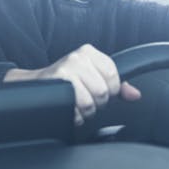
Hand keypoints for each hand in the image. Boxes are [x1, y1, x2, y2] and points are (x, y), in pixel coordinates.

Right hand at [4, 44, 141, 124]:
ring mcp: (66, 69)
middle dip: (96, 102)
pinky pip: (76, 108)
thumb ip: (117, 85)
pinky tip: (68, 108)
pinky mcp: (57, 83)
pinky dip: (74, 115)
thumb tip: (135, 95)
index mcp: (89, 52)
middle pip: (103, 92)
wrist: (33, 86)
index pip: (114, 76)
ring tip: (75, 103)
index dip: (110, 90)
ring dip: (84, 110)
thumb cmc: (66, 82)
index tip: (96, 89)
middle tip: (83, 97)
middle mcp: (78, 57)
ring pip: (91, 102)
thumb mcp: (92, 76)